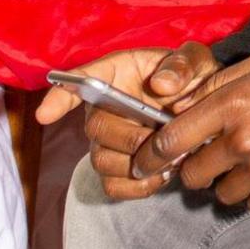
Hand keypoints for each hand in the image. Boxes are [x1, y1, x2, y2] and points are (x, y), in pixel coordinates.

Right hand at [35, 42, 220, 200]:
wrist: (204, 106)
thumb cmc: (191, 77)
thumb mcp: (194, 60)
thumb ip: (182, 65)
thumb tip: (162, 85)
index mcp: (115, 73)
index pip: (80, 80)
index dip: (59, 97)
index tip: (45, 114)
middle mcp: (103, 107)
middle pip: (96, 128)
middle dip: (130, 138)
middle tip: (163, 138)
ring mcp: (108, 139)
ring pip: (101, 161)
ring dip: (135, 165)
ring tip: (170, 159)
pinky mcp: (118, 165)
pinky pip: (112, 186)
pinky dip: (136, 188)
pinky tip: (160, 177)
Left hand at [132, 48, 249, 212]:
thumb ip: (217, 83)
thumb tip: (178, 107)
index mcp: (233, 104)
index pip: (171, 140)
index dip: (153, 154)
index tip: (147, 162)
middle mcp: (243, 141)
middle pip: (192, 174)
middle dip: (199, 165)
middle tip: (219, 154)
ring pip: (221, 193)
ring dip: (230, 180)